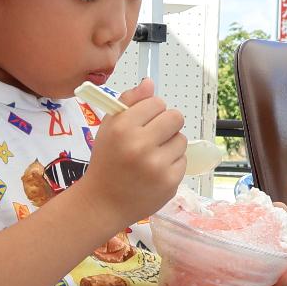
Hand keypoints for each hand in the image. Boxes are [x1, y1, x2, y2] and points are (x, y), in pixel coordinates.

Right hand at [76, 78, 185, 225]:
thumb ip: (129, 101)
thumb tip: (150, 82)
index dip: (152, 111)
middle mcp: (140, 145)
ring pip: (181, 140)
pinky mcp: (169, 182)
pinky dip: (172, 164)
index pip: (156, 102)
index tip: (143, 122)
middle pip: (175, 117)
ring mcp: (156, 165)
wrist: (103, 202)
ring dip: (170, 145)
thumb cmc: (107, 161)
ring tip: (152, 156)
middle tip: (154, 137)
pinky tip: (155, 171)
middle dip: (167, 125)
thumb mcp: (109, 127)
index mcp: (123, 127)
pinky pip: (183, 161)